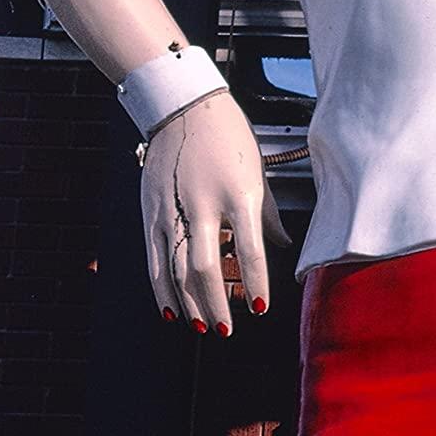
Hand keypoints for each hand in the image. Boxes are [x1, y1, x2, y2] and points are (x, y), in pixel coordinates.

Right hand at [140, 89, 290, 332]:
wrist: (184, 105)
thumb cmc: (228, 135)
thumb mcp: (257, 172)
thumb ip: (268, 215)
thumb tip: (283, 246)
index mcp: (239, 193)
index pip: (250, 250)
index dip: (255, 284)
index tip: (259, 309)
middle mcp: (204, 204)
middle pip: (206, 269)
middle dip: (216, 305)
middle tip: (225, 330)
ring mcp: (174, 209)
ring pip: (176, 269)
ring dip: (189, 304)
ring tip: (201, 327)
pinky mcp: (152, 211)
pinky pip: (155, 258)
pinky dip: (161, 288)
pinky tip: (170, 308)